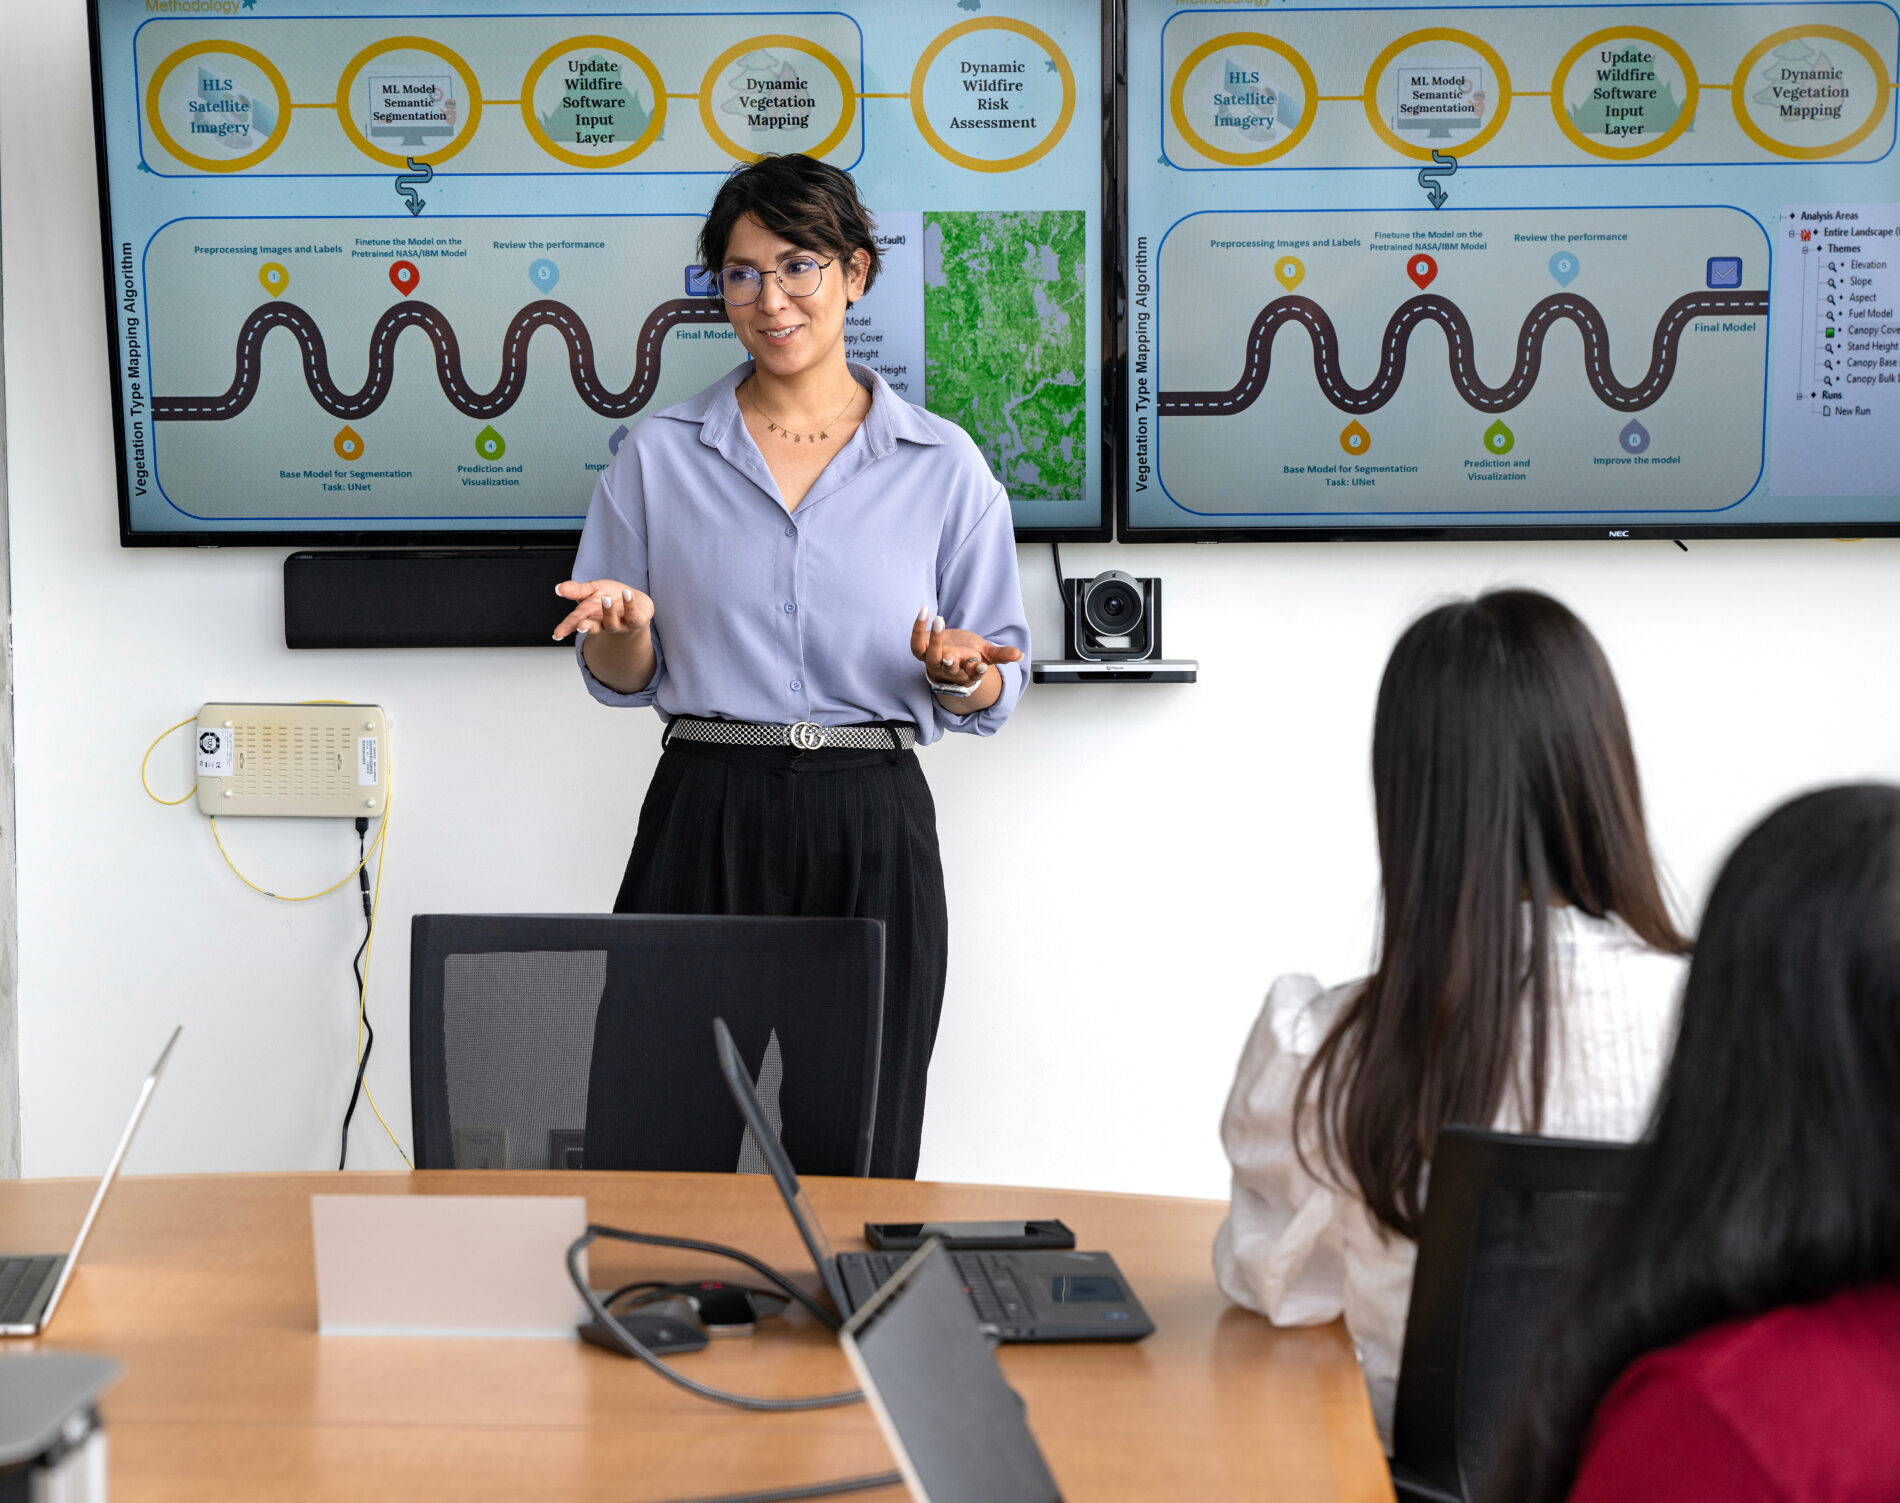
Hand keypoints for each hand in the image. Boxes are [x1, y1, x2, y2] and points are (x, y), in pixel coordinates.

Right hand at [553, 579, 653, 641]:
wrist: (636, 603)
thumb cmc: (610, 597)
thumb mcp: (592, 590)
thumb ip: (577, 590)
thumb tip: (559, 588)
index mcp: (590, 616)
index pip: (577, 620)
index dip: (567, 626)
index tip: (557, 634)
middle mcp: (603, 623)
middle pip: (593, 627)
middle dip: (586, 626)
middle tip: (580, 626)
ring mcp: (620, 624)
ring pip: (612, 623)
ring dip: (608, 612)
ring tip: (605, 599)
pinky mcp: (636, 621)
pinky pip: (633, 615)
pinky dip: (630, 604)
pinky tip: (627, 594)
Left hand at [909, 609, 1023, 687]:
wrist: (947, 658)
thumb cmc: (968, 655)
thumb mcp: (987, 654)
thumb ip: (1002, 654)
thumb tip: (1020, 655)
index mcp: (968, 671)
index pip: (973, 674)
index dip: (977, 671)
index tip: (981, 666)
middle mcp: (949, 669)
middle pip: (948, 668)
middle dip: (949, 662)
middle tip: (949, 653)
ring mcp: (933, 661)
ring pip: (930, 656)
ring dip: (934, 640)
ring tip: (939, 620)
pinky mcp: (922, 651)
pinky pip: (916, 643)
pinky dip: (918, 628)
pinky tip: (925, 612)